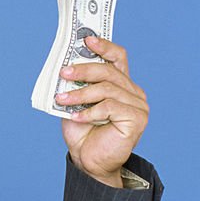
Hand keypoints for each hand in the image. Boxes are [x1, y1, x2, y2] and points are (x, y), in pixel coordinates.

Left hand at [55, 36, 148, 187]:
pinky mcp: (137, 118)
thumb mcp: (74, 103)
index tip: (86, 40)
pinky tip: (77, 117)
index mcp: (120, 84)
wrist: (88, 160)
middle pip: (109, 71)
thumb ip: (75, 86)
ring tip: (62, 99)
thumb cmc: (83, 131)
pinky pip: (110, 106)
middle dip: (83, 69)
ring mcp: (138, 104)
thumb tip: (65, 68)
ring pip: (107, 88)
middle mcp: (133, 91)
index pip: (118, 57)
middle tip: (63, 72)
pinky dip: (89, 111)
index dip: (104, 46)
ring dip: (80, 93)